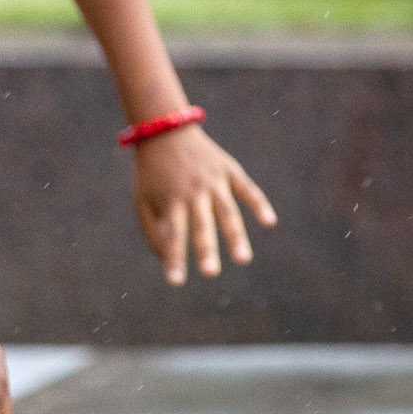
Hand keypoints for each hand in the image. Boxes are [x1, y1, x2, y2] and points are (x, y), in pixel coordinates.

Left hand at [132, 125, 276, 285]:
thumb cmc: (153, 174)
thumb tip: (166, 259)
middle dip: (206, 249)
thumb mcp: (143, 200)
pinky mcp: (229, 170)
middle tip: (210, 273)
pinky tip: (269, 222)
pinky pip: (246, 188)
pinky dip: (258, 204)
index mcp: (170, 200)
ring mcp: (213, 180)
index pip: (172, 235)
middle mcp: (192, 192)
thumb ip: (153, 230)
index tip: (175, 282)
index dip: (174, 258)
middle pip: (201, 225)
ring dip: (236, 235)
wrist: (166, 132)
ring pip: (227, 211)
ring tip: (243, 260)